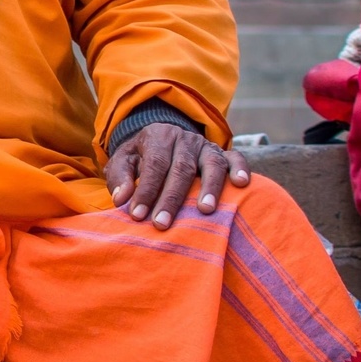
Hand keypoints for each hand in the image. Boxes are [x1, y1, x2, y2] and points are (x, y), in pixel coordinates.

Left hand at [106, 124, 248, 231]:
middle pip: (181, 169)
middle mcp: (184, 139)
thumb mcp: (123, 160)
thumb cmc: (141, 156)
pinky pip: (236, 157)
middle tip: (162, 224)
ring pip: (211, 164)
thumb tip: (121, 199)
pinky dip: (240, 169)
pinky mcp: (223, 153)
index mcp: (158, 136)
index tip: (138, 216)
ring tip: (205, 211)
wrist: (162, 138)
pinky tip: (241, 184)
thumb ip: (120, 177)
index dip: (146, 191)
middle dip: (171, 199)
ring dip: (209, 188)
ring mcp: (206, 146)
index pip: (154, 165)